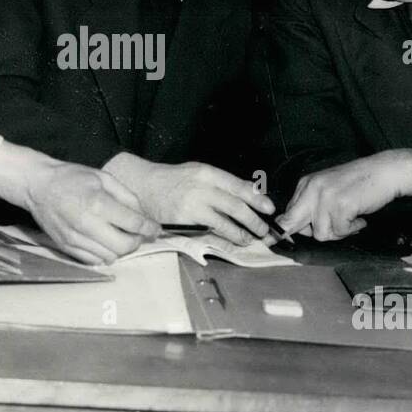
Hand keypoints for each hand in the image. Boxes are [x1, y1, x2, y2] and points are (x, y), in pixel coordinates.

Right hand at [0, 141, 159, 263]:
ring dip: (121, 249)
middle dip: (137, 241)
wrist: (37, 186)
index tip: (155, 228)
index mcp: (98, 203)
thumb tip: (143, 216)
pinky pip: (94, 260)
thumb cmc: (71, 178)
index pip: (133, 224)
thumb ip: (127, 196)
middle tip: (138, 233)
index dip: (149, 228)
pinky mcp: (66, 247)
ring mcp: (75, 239)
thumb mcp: (103, 177)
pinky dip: (105, 254)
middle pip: (124, 246)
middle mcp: (86, 224)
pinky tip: (104, 241)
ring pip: (110, 256)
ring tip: (120, 236)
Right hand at [104, 154, 274, 246]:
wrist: (143, 186)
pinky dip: (224, 236)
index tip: (269, 208)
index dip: (256, 198)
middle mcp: (200, 187)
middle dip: (253, 219)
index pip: (237, 185)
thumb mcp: (196, 172)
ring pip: (224, 220)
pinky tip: (232, 240)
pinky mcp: (183, 220)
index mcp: (206, 172)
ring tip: (250, 238)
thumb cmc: (172, 179)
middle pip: (235, 204)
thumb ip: (220, 182)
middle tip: (264, 228)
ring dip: (241, 231)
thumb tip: (249, 191)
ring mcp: (191, 204)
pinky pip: (209, 230)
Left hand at [280, 150, 411, 240]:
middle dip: (305, 232)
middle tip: (328, 230)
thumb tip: (298, 231)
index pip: (287, 212)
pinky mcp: (341, 205)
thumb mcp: (329, 189)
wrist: (385, 171)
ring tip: (351, 219)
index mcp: (306, 184)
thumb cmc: (360, 182)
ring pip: (320, 233)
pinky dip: (352, 229)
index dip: (284, 229)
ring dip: (338, 232)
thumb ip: (312, 206)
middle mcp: (312, 189)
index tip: (277, 240)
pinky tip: (360, 217)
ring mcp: (325, 197)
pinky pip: (341, 231)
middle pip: (293, 223)